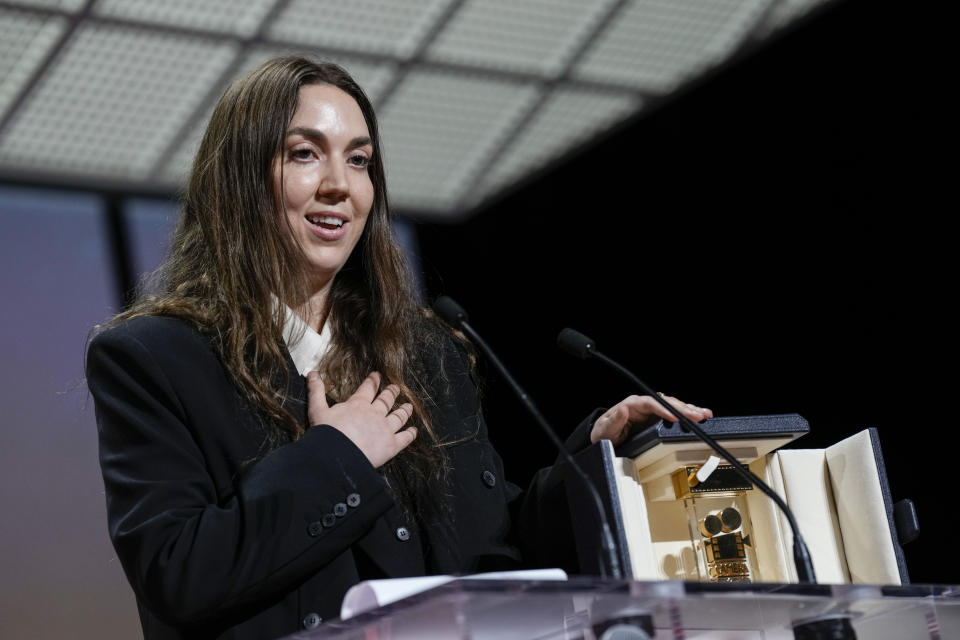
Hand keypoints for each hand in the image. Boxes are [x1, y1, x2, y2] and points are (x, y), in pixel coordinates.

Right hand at [307, 371, 415, 467]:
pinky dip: (410, 434)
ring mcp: (385, 429)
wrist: (337, 457)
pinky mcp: (392, 445)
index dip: (373, 381)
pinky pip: (405, 438)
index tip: (377, 376)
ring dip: (404, 411)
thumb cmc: (326, 434)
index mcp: (358, 404)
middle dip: (391, 393)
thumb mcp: (317, 410)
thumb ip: (316, 391)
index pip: (368, 388)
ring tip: (409, 407)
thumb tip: (311, 373)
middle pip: (386, 400)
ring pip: (399, 416)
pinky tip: (414, 431)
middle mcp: (375, 414)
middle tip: (395, 388)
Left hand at [590, 394, 712, 445]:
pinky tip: (699, 416)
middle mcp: (643, 406)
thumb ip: (614, 420)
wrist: (603, 439)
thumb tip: (623, 409)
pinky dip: (686, 415)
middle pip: (666, 403)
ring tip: (704, 414)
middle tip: (697, 415)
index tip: (675, 416)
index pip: (651, 403)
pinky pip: (674, 414)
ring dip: (689, 410)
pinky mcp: (656, 419)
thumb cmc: (604, 434)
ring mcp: (651, 412)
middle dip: (682, 408)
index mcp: (631, 405)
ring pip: (673, 407)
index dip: (664, 409)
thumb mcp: (604, 430)